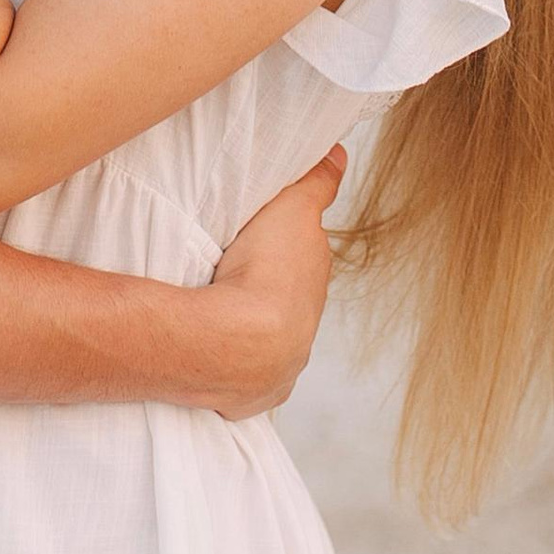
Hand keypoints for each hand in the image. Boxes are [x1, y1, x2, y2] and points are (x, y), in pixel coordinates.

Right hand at [196, 144, 346, 420]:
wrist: (239, 342)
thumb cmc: (267, 272)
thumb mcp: (293, 208)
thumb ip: (318, 182)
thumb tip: (342, 155)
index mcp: (313, 286)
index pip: (304, 263)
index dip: (284, 247)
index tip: (261, 239)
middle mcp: (304, 332)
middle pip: (285, 304)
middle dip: (266, 289)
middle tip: (232, 271)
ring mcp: (278, 370)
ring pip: (262, 342)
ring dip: (245, 328)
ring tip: (214, 310)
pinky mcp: (250, 398)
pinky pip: (242, 379)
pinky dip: (230, 366)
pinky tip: (212, 353)